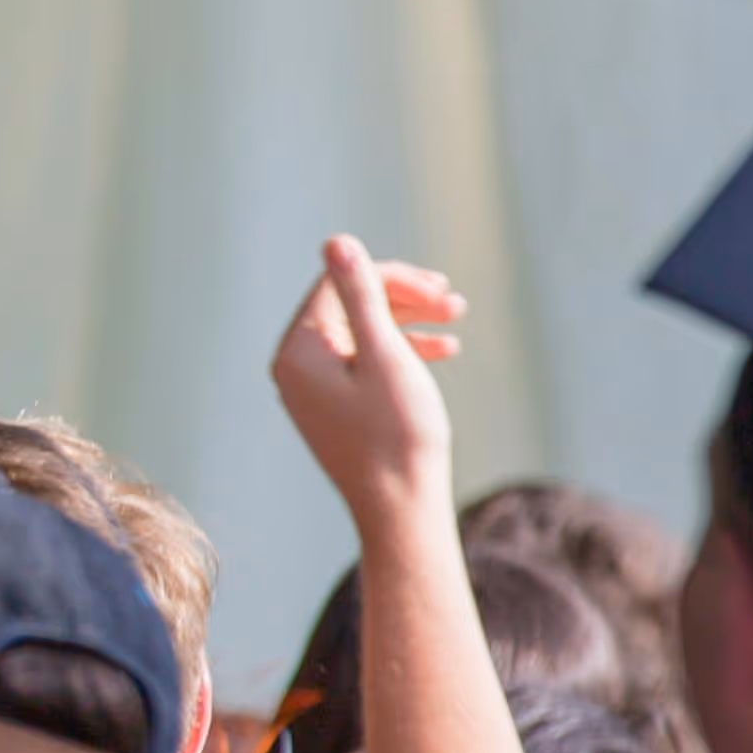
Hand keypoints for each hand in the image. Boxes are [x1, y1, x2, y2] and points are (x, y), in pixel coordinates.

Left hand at [270, 237, 464, 538]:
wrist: (401, 511)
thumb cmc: (398, 436)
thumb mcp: (386, 355)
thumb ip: (362, 296)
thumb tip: (336, 241)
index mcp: (297, 351)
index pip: (338, 284)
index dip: (392, 277)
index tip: (442, 289)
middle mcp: (295, 367)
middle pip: (349, 305)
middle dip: (404, 297)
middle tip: (454, 301)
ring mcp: (314, 389)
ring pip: (363, 333)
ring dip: (410, 321)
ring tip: (457, 319)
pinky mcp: (336, 407)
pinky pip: (366, 363)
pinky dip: (403, 352)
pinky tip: (445, 350)